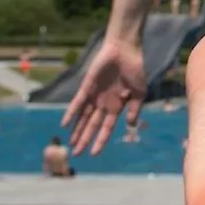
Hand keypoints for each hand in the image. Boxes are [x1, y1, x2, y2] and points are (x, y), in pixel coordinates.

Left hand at [63, 38, 145, 154]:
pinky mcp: (87, 86)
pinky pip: (77, 102)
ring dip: (77, 130)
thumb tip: (131, 125)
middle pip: (92, 126)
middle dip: (84, 139)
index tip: (94, 154)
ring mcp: (94, 96)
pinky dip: (71, 113)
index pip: (106, 128)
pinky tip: (65, 124)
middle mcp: (103, 104)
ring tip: (71, 143)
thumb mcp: (140, 93)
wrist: (125, 50)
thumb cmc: (135, 70)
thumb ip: (135, 109)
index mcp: (117, 106)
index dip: (100, 141)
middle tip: (76, 154)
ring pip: (83, 117)